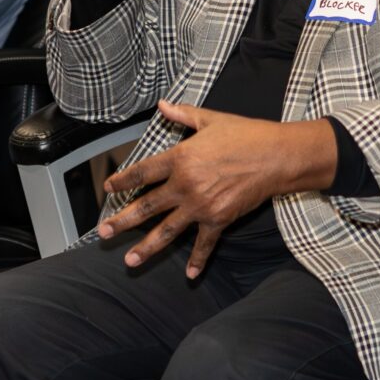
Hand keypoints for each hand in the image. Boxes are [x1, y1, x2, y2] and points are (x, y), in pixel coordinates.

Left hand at [97, 101, 337, 277]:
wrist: (276, 156)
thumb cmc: (245, 134)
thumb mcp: (211, 119)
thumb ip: (183, 114)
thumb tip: (163, 105)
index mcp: (180, 158)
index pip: (142, 172)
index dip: (123, 180)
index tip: (109, 187)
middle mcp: (185, 185)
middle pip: (147, 206)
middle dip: (122, 221)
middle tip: (103, 233)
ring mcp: (201, 205)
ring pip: (167, 230)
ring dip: (147, 247)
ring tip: (129, 260)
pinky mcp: (219, 219)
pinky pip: (204, 243)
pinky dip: (198, 259)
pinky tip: (190, 274)